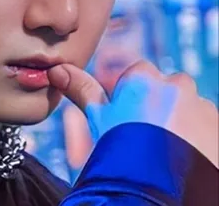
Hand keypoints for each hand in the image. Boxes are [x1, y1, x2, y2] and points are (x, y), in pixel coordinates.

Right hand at [48, 60, 218, 167]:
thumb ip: (81, 90)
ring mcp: (202, 107)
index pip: (136, 74)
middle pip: (164, 88)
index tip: (124, 118)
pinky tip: (182, 156)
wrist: (160, 192)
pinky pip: (206, 126)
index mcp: (143, 77)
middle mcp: (177, 84)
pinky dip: (196, 137)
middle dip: (156, 105)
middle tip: (144, 135)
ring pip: (186, 106)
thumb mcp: (97, 121)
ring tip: (164, 149)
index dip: (128, 96)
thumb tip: (57, 70)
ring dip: (178, 121)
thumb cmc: (122, 152)